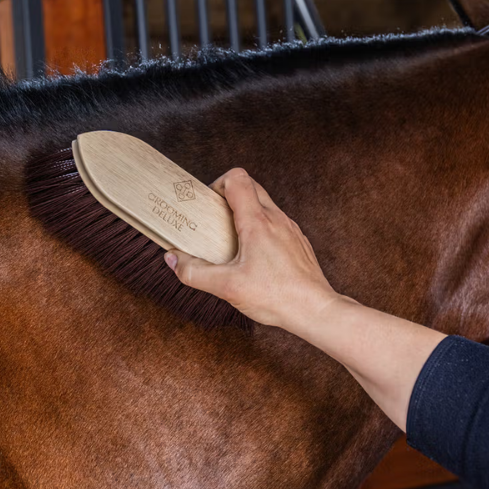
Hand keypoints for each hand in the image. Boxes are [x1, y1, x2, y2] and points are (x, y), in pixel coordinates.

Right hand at [164, 168, 339, 330]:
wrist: (315, 310)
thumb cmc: (277, 297)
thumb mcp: (226, 287)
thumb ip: (194, 273)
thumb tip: (173, 260)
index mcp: (257, 222)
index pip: (237, 178)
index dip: (218, 184)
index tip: (208, 206)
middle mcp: (277, 219)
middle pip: (250, 186)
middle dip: (228, 197)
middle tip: (215, 221)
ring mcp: (290, 229)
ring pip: (264, 205)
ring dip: (244, 214)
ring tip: (232, 241)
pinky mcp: (298, 242)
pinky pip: (276, 223)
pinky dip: (260, 229)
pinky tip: (253, 256)